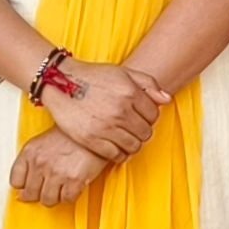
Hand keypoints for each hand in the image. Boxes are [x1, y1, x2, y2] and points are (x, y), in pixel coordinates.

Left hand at [9, 128, 104, 205]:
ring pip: (47, 200)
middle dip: (39, 194)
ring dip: (55, 196)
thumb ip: (30, 162)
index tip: (30, 186)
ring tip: (63, 186)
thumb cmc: (71, 134)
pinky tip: (74, 185)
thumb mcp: (43, 142)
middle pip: (30, 194)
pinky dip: (71, 196)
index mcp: (30, 152)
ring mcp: (56, 172)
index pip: (16, 181)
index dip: (24, 186)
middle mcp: (40, 163)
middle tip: (49, 188)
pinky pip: (66, 200)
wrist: (94, 128)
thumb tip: (23, 191)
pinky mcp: (74, 180)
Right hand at [34, 57, 170, 161]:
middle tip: (134, 129)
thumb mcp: (123, 72)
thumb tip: (166, 100)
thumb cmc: (92, 76)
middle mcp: (120, 111)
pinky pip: (115, 155)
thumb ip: (148, 83)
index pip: (154, 115)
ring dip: (133, 144)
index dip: (150, 117)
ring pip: (134, 146)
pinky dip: (120, 155)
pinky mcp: (92, 140)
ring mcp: (106, 127)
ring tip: (126, 139)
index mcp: (130, 93)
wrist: (61, 82)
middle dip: (143, 131)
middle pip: (146, 132)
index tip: (141, 117)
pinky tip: (116, 147)